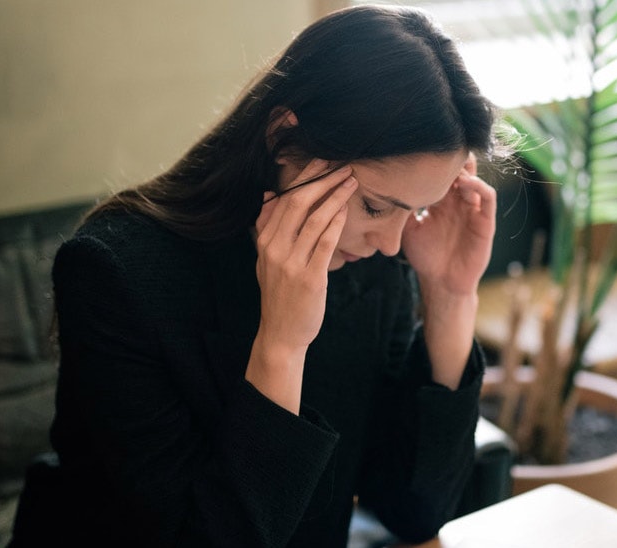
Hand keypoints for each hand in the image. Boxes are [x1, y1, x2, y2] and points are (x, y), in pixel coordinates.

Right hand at [247, 159, 356, 412]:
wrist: (281, 333)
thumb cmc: (279, 294)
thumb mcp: (266, 259)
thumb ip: (267, 227)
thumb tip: (269, 195)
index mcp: (264, 240)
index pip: (283, 199)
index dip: (303, 177)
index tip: (321, 159)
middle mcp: (274, 248)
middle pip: (297, 202)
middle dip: (320, 179)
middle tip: (340, 163)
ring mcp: (291, 262)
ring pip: (313, 219)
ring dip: (334, 196)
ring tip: (351, 181)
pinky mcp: (309, 277)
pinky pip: (324, 243)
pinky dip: (335, 223)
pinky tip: (346, 210)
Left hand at [401, 153, 495, 296]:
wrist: (441, 282)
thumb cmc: (425, 256)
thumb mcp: (408, 229)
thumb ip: (402, 210)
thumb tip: (387, 188)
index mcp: (441, 201)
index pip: (442, 174)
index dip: (435, 163)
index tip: (422, 155)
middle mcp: (458, 202)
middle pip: (461, 171)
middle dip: (452, 161)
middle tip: (440, 154)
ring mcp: (473, 210)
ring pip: (475, 179)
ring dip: (465, 171)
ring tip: (452, 169)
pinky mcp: (485, 221)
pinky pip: (488, 198)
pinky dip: (479, 186)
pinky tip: (466, 183)